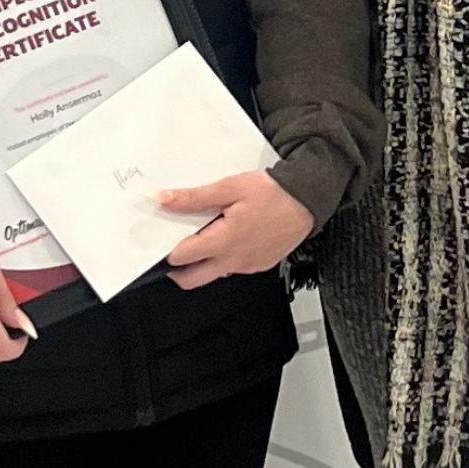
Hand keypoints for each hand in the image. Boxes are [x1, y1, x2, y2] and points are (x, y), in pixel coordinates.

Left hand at [160, 172, 315, 291]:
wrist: (309, 199)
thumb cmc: (274, 193)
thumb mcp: (229, 188)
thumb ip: (194, 198)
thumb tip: (164, 199)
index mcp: (224, 242)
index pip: (182, 256)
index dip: (166, 249)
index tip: (159, 239)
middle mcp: (235, 260)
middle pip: (193, 279)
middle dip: (177, 271)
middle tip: (169, 254)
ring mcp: (248, 265)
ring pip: (214, 274)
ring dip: (201, 264)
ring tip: (200, 239)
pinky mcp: (260, 265)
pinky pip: (233, 269)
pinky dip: (223, 259)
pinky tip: (226, 239)